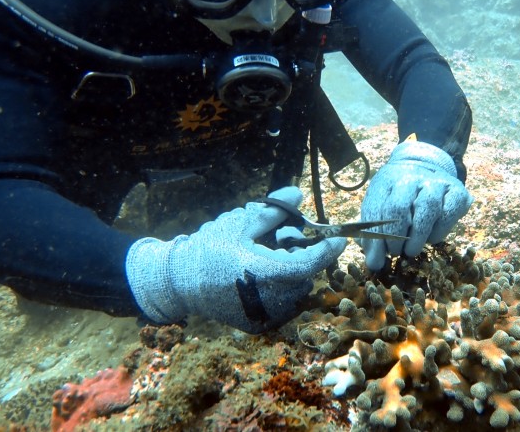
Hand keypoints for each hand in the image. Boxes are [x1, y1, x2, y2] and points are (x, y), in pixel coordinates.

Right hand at [125, 186, 345, 332]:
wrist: (180, 282)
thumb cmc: (210, 248)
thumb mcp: (240, 223)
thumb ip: (272, 212)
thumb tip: (297, 194)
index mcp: (264, 272)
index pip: (308, 263)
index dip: (326, 251)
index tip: (339, 239)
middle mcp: (268, 299)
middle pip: (303, 276)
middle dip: (300, 255)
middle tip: (283, 239)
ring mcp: (264, 315)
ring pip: (296, 291)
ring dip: (291, 273)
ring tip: (266, 256)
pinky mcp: (259, 324)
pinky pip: (283, 305)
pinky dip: (280, 289)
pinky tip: (260, 276)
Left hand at [360, 140, 472, 270]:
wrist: (427, 165)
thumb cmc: (398, 194)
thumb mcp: (381, 205)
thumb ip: (374, 233)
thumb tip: (375, 264)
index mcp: (387, 180)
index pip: (376, 210)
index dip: (375, 239)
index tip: (376, 261)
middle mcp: (411, 178)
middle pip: (399, 209)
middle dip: (395, 237)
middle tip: (395, 252)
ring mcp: (436, 183)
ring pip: (427, 209)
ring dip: (418, 236)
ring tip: (411, 250)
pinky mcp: (457, 192)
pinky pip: (448, 214)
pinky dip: (439, 231)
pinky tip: (431, 238)